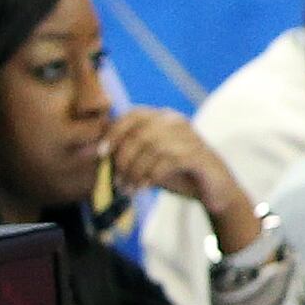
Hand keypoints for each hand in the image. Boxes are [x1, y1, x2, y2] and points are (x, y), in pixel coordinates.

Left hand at [107, 108, 258, 249]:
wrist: (213, 190)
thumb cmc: (177, 174)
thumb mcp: (148, 160)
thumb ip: (126, 153)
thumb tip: (92, 152)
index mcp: (164, 118)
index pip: (134, 115)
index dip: (114, 133)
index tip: (101, 154)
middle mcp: (178, 122)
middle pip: (140, 133)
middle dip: (123, 159)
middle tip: (117, 181)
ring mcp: (190, 137)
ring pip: (152, 148)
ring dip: (135, 171)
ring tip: (129, 188)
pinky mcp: (199, 155)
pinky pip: (168, 161)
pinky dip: (151, 176)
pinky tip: (145, 187)